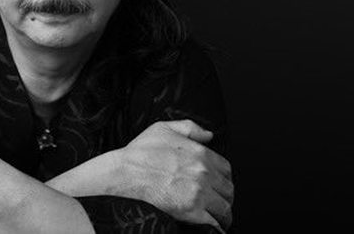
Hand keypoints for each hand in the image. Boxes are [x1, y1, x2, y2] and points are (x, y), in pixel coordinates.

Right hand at [119, 120, 233, 231]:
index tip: (218, 184)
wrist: (125, 174)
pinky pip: (214, 223)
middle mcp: (204, 173)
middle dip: (223, 196)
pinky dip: (215, 226)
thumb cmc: (140, 152)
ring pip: (224, 208)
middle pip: (228, 190)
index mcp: (201, 153)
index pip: (226, 169)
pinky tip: (211, 226)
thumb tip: (208, 135)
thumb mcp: (163, 129)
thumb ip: (190, 128)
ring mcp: (199, 193)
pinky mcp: (192, 211)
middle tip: (217, 201)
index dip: (223, 178)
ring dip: (222, 213)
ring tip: (217, 217)